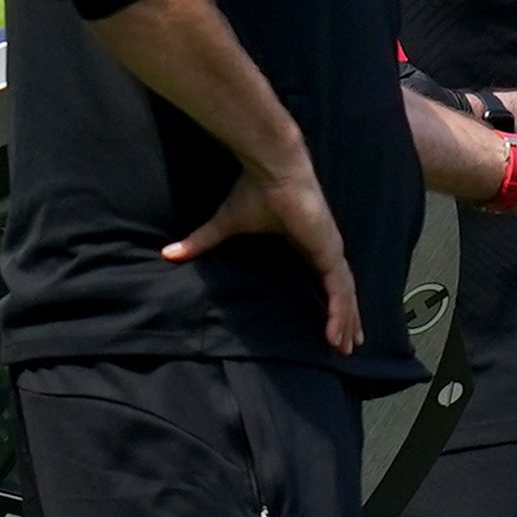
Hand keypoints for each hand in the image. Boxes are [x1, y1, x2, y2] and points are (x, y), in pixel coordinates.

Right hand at [166, 160, 364, 353]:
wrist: (271, 168)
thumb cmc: (254, 191)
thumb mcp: (225, 224)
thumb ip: (202, 241)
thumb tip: (168, 253)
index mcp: (307, 243)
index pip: (324, 279)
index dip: (329, 300)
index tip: (331, 322)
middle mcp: (325, 248)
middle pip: (341, 291)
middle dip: (346, 318)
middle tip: (348, 346)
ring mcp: (331, 249)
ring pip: (345, 295)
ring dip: (346, 322)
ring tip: (346, 349)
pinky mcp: (329, 250)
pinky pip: (339, 289)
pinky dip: (340, 313)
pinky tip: (339, 335)